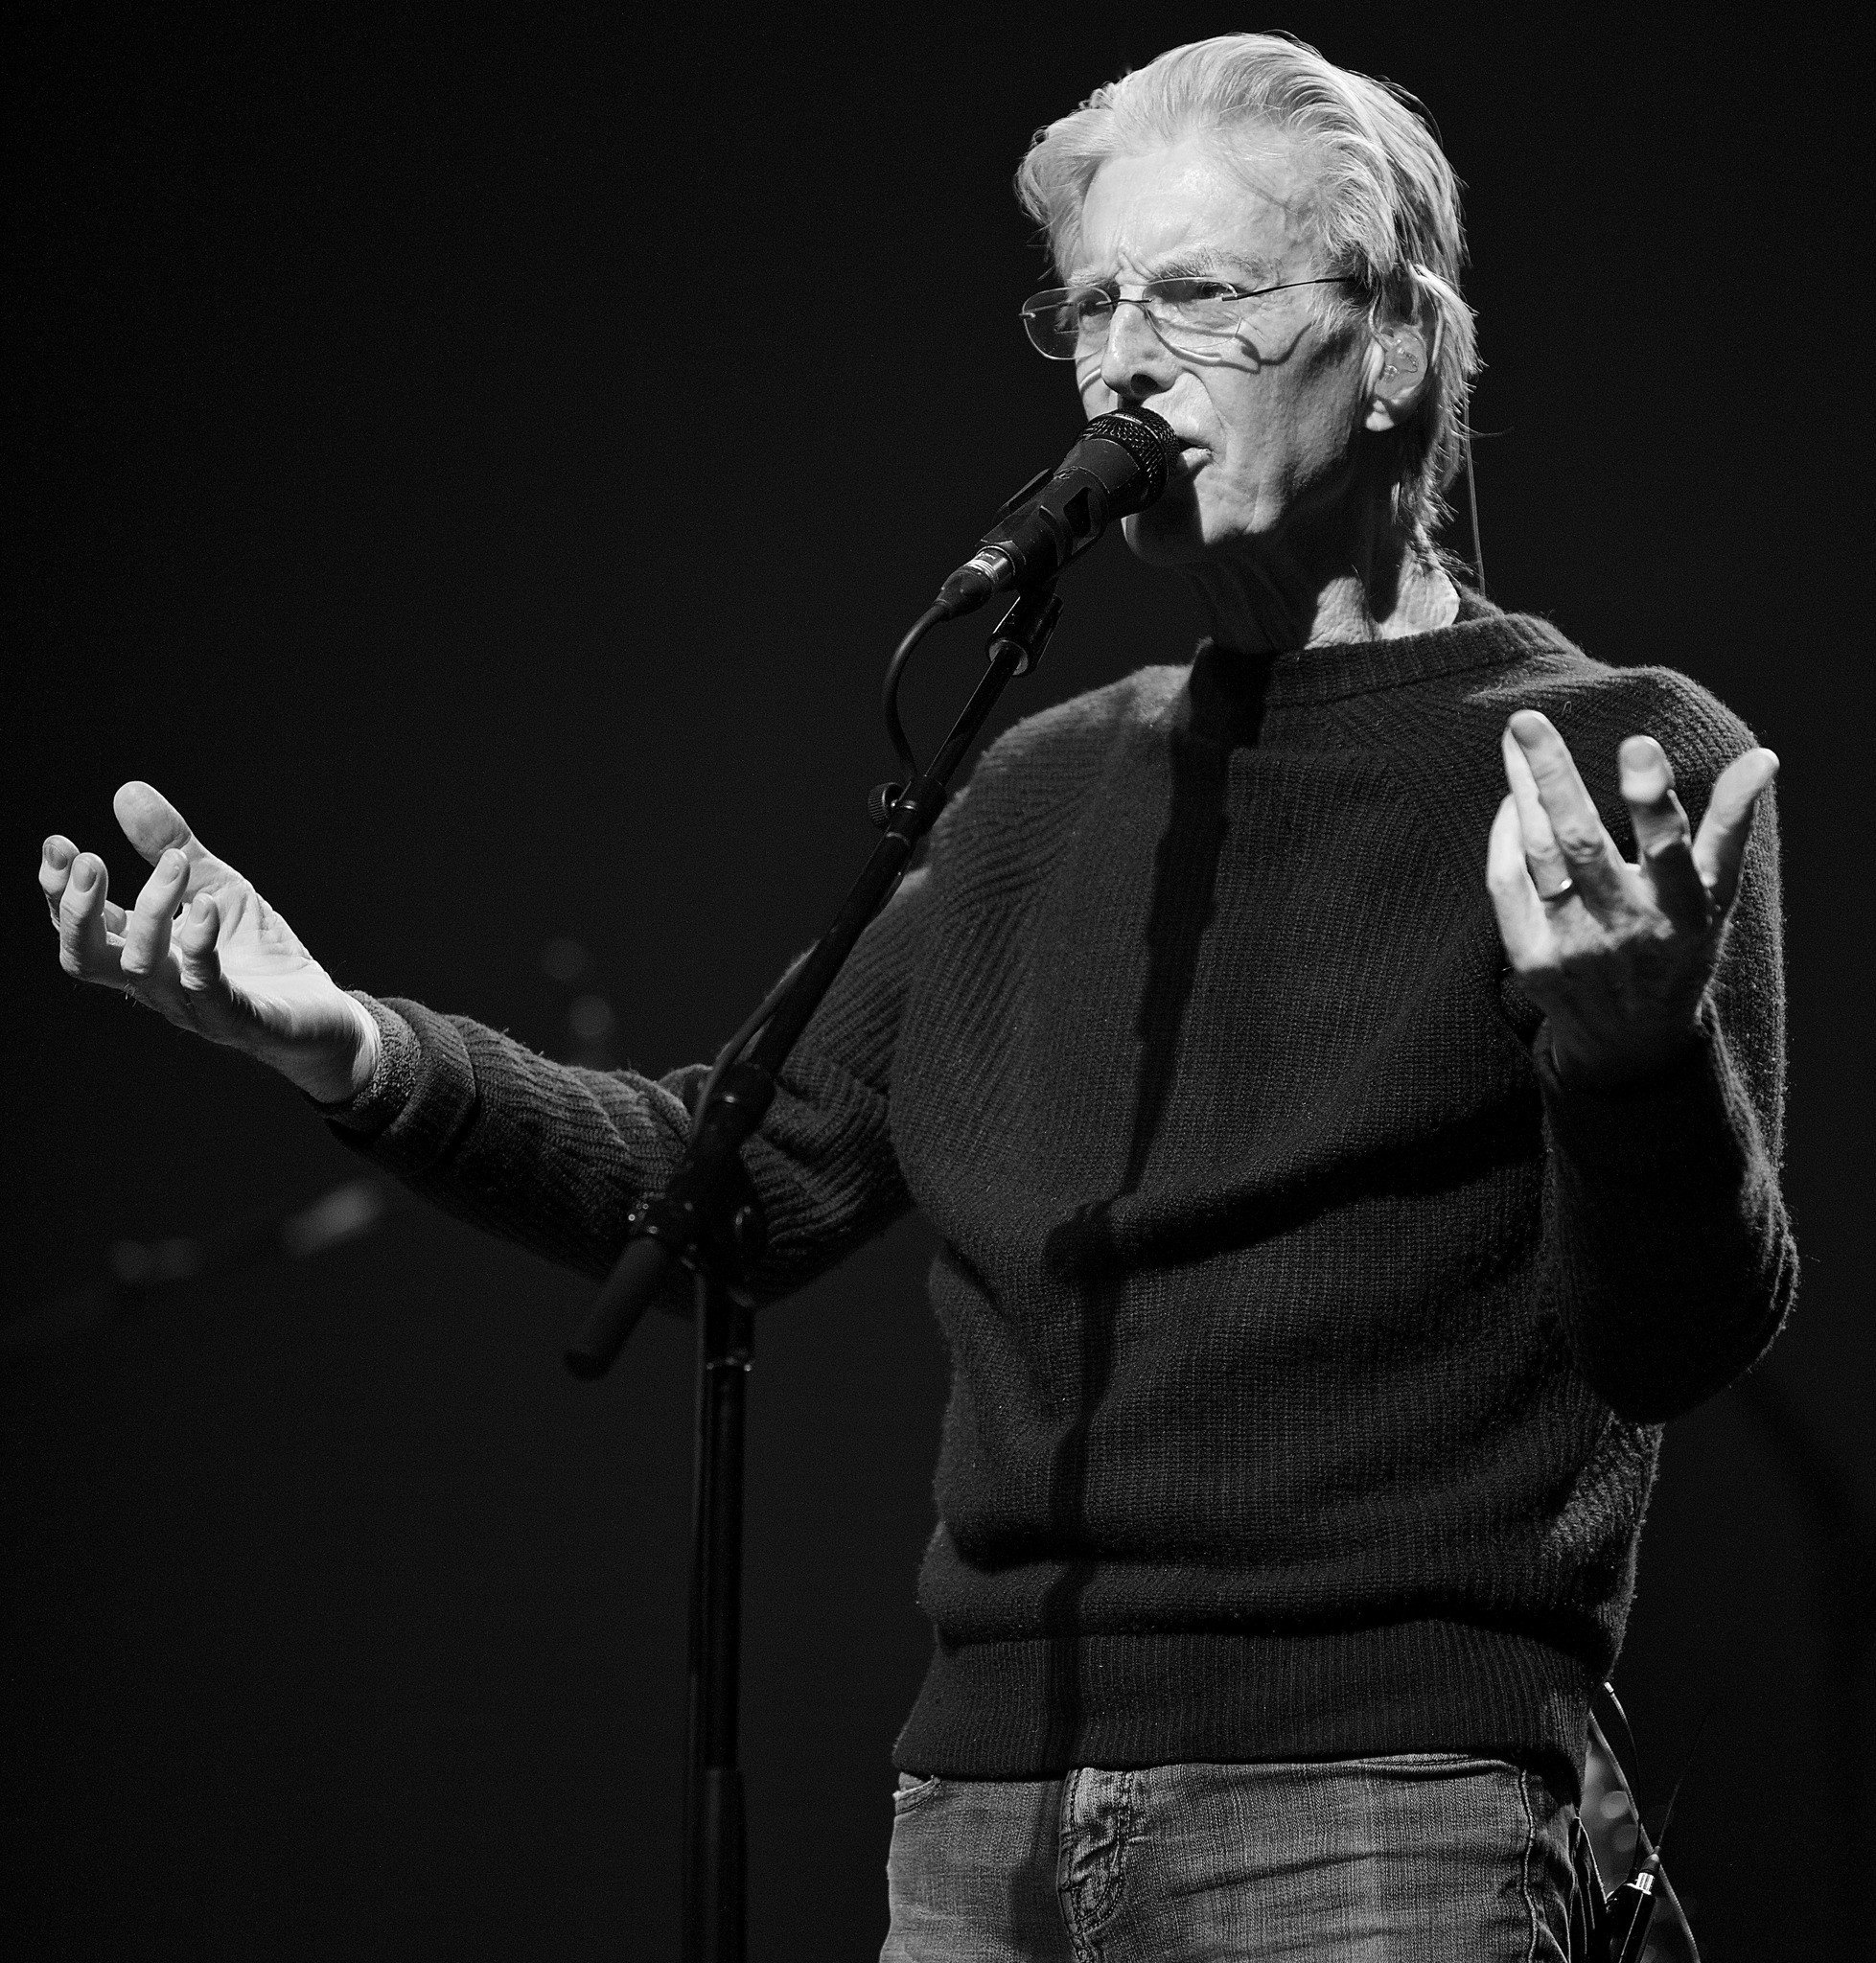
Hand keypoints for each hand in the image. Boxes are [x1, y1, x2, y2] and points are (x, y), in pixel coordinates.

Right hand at [40, 781, 377, 1103]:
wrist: (323, 1013)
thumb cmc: (258, 953)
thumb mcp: (215, 887)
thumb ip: (172, 848)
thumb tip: (127, 790)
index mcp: (143, 952)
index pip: (81, 929)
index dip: (59, 892)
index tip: (59, 845)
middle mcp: (157, 984)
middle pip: (87, 958)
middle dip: (79, 909)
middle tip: (90, 860)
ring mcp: (194, 1006)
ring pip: (144, 968)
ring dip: (153, 911)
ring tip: (173, 865)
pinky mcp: (239, 1020)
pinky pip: (208, 988)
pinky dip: (201, 945)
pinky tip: (207, 906)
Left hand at [1487, 711, 1778, 1090]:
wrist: (1629, 1043)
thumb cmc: (1680, 949)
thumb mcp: (1716, 896)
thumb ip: (1731, 826)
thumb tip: (1763, 757)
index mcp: (1681, 912)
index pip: (1668, 849)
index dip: (1653, 799)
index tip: (1638, 744)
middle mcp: (1625, 929)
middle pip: (1581, 843)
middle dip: (1554, 777)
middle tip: (1525, 720)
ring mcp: (1572, 945)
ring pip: (1539, 854)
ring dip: (1524, 790)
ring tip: (1518, 736)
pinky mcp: (1530, 957)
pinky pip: (1507, 882)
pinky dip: (1506, 835)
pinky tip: (1513, 797)